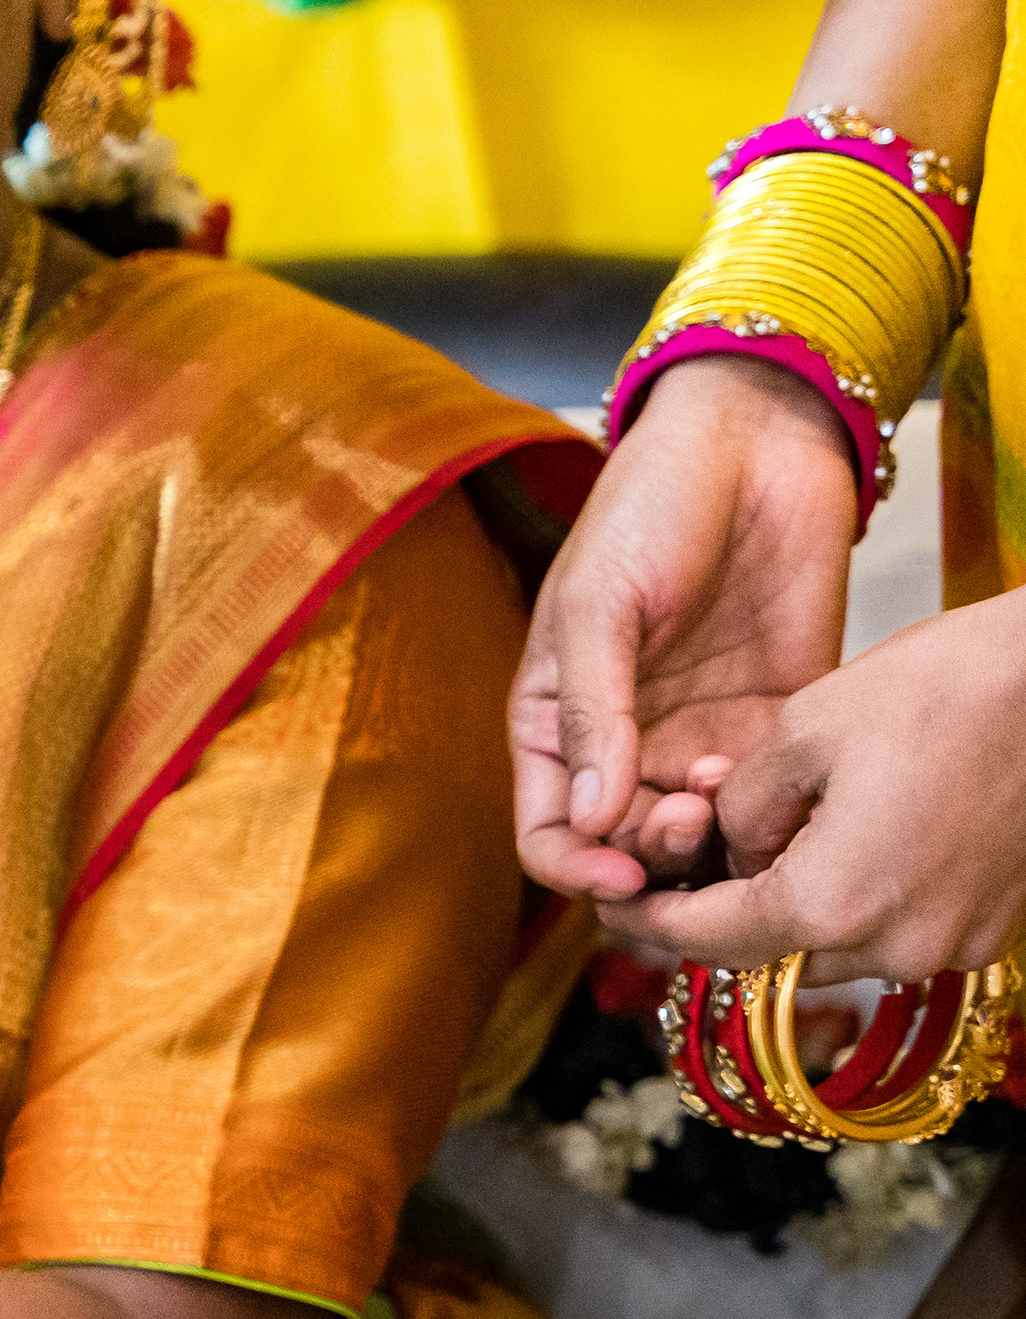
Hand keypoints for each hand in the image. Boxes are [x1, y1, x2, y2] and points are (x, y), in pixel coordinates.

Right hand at [512, 357, 858, 898]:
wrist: (754, 444)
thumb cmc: (649, 507)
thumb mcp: (598, 605)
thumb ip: (594, 713)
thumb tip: (588, 820)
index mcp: (557, 721)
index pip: (549, 833)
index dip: (576, 870)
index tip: (622, 875)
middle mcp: (624, 743)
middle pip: (625, 849)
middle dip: (653, 856)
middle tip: (689, 819)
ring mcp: (697, 735)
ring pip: (697, 840)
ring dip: (709, 843)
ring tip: (725, 795)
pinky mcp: (769, 719)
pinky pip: (762, 798)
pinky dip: (761, 808)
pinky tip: (765, 770)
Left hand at [611, 586, 1025, 978]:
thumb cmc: (942, 690)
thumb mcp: (801, 732)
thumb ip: (738, 809)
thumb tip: (730, 852)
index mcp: (831, 905)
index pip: (707, 940)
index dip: (647, 921)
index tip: (610, 901)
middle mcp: (895, 948)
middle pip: (769, 957)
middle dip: (717, 917)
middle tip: (674, 871)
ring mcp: (953, 946)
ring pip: (833, 951)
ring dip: (789, 913)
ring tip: (760, 846)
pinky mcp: (993, 928)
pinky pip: (895, 933)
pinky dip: (854, 904)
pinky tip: (838, 844)